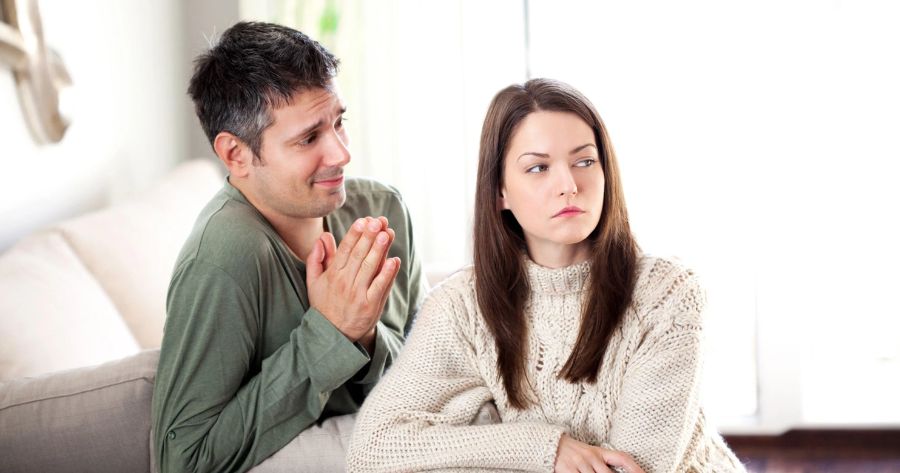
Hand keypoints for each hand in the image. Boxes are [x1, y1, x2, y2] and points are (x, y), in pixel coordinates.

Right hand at [307, 216, 399, 341]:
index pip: (345, 250)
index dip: (354, 234)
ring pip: (370, 268)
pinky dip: (387, 273)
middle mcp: (345, 283)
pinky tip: (394, 260)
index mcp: (333, 274)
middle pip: (359, 255)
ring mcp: (358, 294)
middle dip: (369, 236)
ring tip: (386, 234)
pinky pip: (380, 286)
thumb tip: (323, 237)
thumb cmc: (324, 305)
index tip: (362, 221)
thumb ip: (316, 258)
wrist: (333, 335)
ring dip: (379, 250)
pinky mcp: (371, 305)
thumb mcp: (314, 282)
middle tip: (377, 221)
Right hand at [554, 434, 643, 472]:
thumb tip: (617, 470)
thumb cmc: (574, 453)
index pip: (622, 458)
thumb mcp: (590, 454)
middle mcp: (591, 456)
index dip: (635, 468)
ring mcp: (580, 464)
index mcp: (599, 451)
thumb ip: (604, 463)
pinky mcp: (568, 470)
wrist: (550, 445)